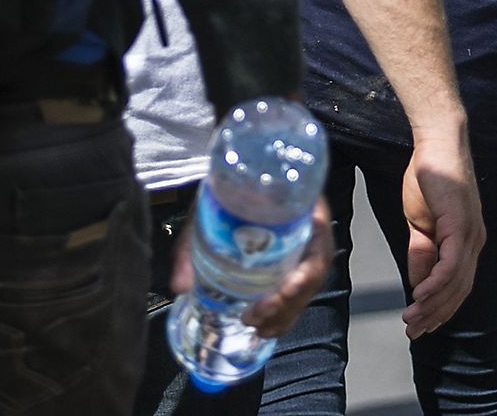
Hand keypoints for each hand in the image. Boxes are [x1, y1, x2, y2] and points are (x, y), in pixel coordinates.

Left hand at [169, 194, 333, 341]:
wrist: (247, 167)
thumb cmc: (232, 184)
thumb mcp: (211, 205)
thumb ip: (193, 243)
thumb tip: (179, 286)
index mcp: (302, 208)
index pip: (318, 244)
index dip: (303, 276)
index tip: (284, 290)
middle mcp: (310, 229)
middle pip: (313, 274)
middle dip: (288, 303)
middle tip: (253, 317)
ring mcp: (304, 246)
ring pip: (307, 287)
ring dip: (286, 314)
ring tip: (258, 328)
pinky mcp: (293, 259)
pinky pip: (298, 290)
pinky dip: (284, 313)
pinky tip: (265, 327)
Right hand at [399, 128, 482, 337]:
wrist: (436, 143)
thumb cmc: (428, 179)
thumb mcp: (420, 223)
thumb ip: (421, 252)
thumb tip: (418, 284)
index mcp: (468, 242)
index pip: (458, 286)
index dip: (439, 309)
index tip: (419, 327)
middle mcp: (475, 240)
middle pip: (459, 290)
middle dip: (435, 315)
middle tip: (412, 332)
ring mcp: (470, 232)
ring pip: (455, 281)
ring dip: (432, 304)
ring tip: (411, 320)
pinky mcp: (460, 222)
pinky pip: (451, 262)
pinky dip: (436, 282)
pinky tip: (420, 296)